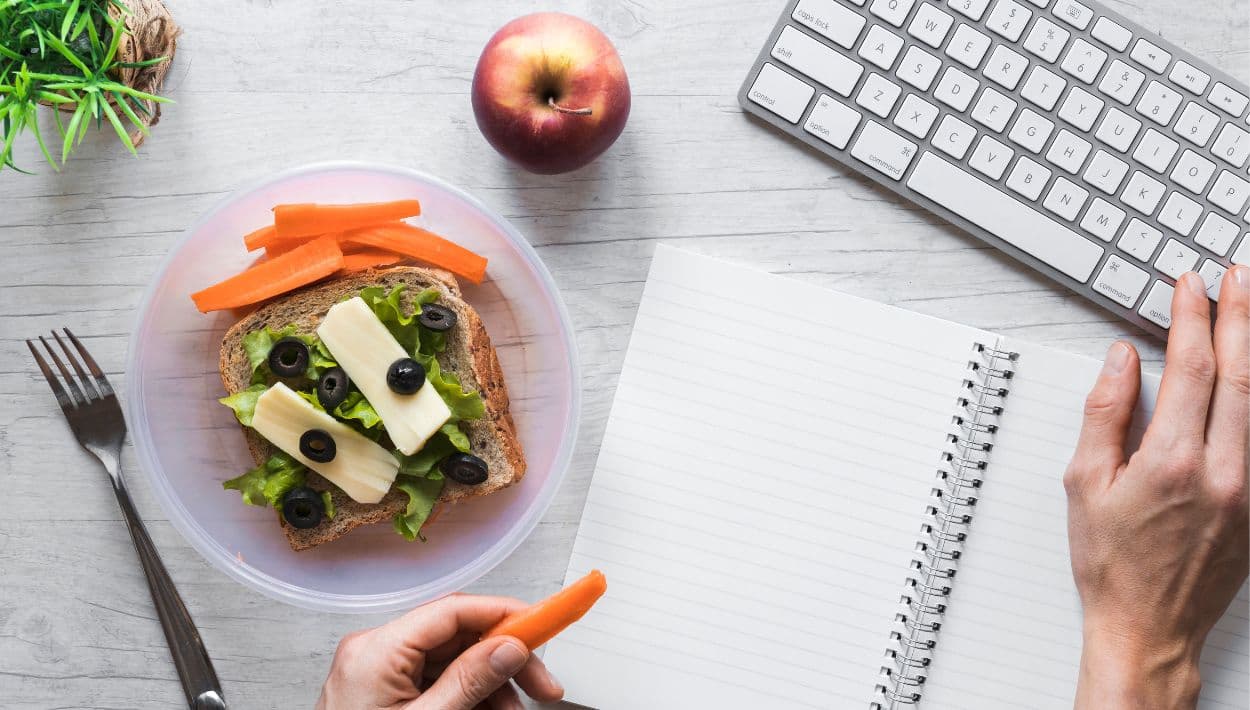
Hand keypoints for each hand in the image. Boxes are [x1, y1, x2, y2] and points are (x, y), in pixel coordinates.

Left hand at [316, 594, 563, 709]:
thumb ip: (468, 684)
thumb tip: (508, 648)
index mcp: (376, 651)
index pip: (452, 610)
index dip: (503, 614)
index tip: (541, 625)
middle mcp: (375, 651)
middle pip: (458, 635)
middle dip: (504, 658)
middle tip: (542, 684)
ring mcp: (379, 670)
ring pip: (453, 659)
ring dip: (491, 683)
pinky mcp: (385, 689)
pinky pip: (438, 678)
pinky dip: (469, 695)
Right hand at [1065, 268, 1248, 709]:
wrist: (1148, 628)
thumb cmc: (1111, 563)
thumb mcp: (1083, 483)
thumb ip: (1105, 413)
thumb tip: (1123, 360)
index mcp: (1173, 462)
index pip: (1191, 368)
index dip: (1191, 318)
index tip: (1189, 286)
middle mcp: (1224, 472)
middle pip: (1241, 374)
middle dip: (1240, 317)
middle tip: (1239, 277)